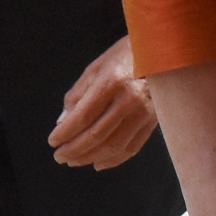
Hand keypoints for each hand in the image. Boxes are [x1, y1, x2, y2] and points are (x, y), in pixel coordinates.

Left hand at [47, 34, 157, 168]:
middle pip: (96, 135)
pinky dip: (113, 159)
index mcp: (112, 82)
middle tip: (60, 156)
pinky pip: (131, 147)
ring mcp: (144, 112)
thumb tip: (63, 122)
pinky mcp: (153, 122)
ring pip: (113, 146)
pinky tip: (98, 162)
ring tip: (74, 161)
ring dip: (90, 157)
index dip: (65, 133)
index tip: (53, 141)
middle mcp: (130, 99)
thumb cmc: (125, 56)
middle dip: (74, 149)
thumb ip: (77, 95)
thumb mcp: (95, 68)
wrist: (162, 53)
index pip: (83, 116)